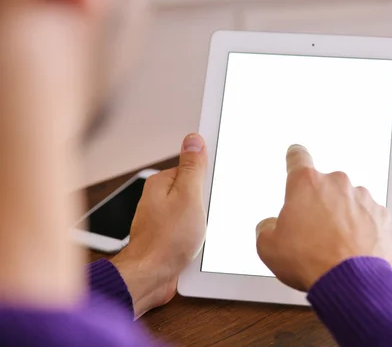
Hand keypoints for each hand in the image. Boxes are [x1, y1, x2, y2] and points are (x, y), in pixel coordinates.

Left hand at [111, 133, 206, 317]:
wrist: (151, 277)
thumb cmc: (166, 241)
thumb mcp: (188, 197)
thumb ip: (193, 168)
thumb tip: (194, 139)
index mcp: (162, 183)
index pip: (193, 169)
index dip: (208, 179)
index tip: (214, 190)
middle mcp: (159, 199)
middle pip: (196, 191)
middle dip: (207, 203)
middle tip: (206, 215)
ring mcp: (163, 219)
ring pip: (195, 213)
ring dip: (204, 222)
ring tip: (201, 233)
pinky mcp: (168, 236)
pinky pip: (191, 230)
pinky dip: (198, 236)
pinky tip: (198, 244)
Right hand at [256, 145, 391, 291]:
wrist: (351, 282)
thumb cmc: (311, 261)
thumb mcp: (269, 247)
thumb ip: (266, 228)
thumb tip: (270, 226)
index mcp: (306, 184)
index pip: (297, 157)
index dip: (294, 157)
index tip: (296, 155)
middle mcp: (336, 183)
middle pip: (324, 186)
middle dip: (318, 203)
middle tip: (312, 231)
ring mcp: (362, 197)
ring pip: (347, 201)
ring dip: (341, 216)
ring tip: (334, 244)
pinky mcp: (381, 214)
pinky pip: (367, 216)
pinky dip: (361, 228)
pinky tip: (353, 248)